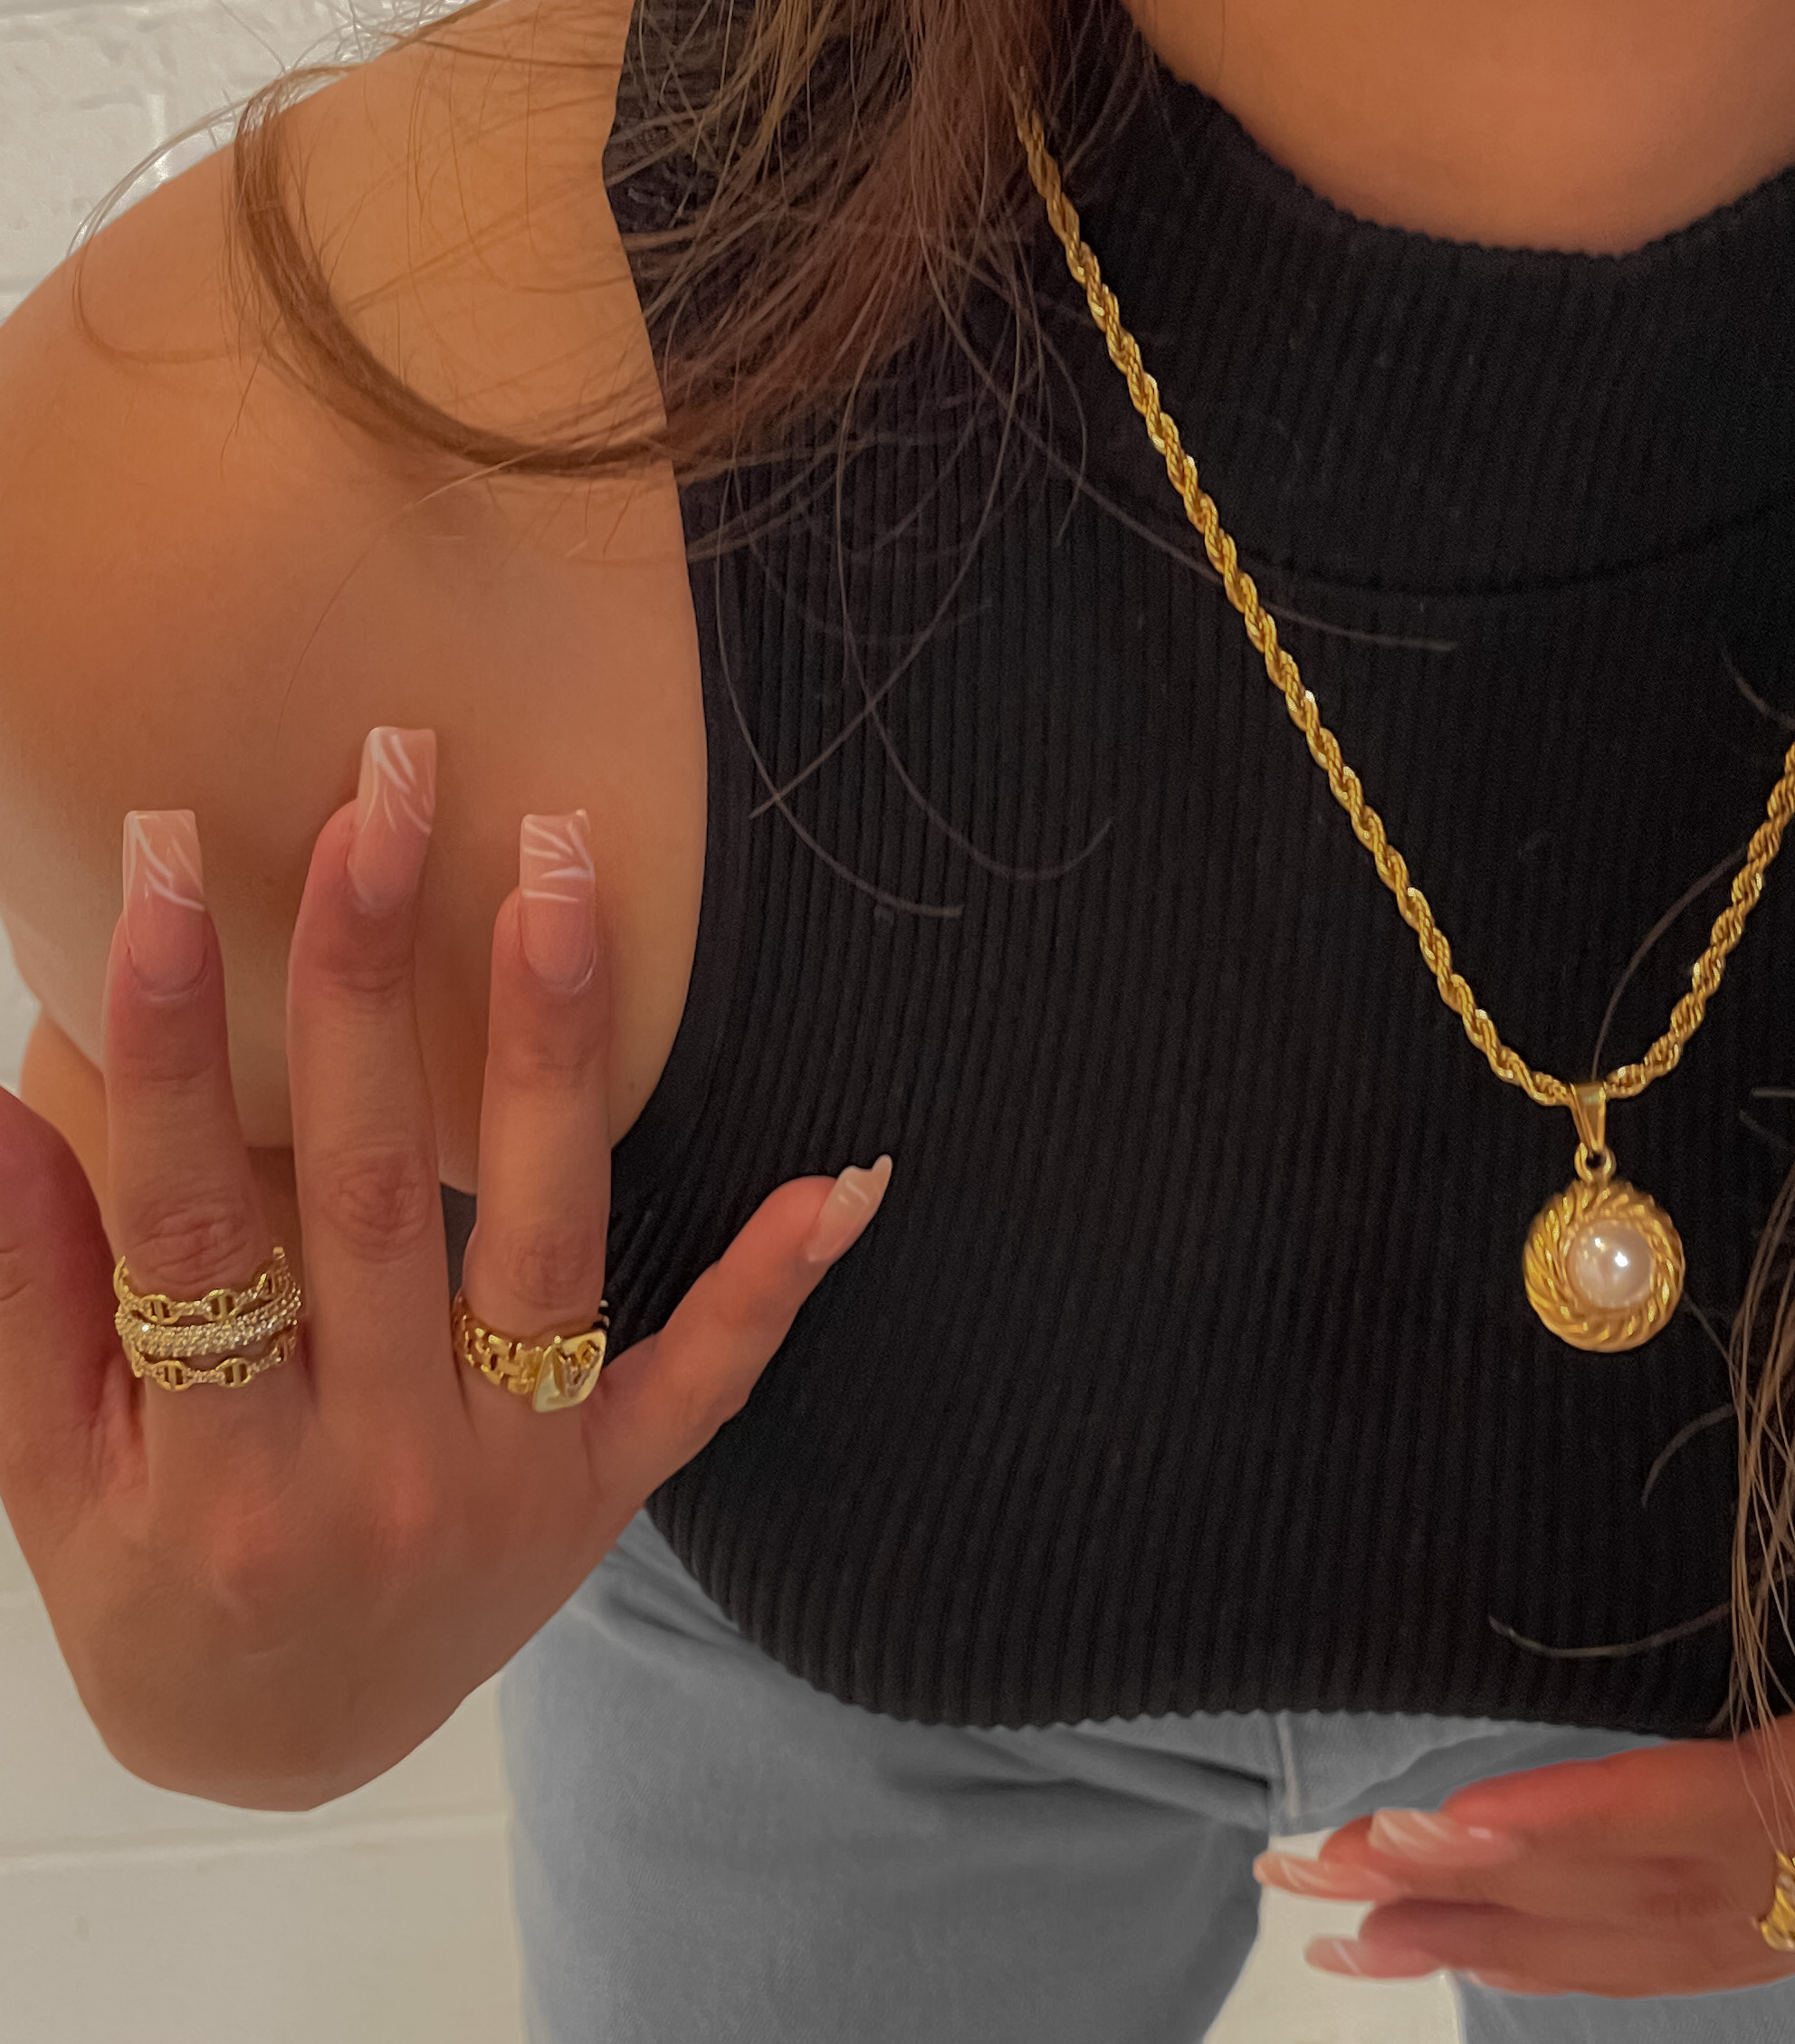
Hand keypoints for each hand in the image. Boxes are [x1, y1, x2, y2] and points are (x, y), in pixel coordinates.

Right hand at [0, 726, 890, 1808]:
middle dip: (372, 975)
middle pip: (379, 1193)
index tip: (160, 863)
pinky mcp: (606, 1489)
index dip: (171, 1036)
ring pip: (545, 1244)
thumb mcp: (52, 1475)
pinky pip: (705, 1383)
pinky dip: (773, 1284)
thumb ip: (27, 1299)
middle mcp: (382, 1469)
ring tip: (558, 879)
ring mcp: (516, 1478)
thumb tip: (9, 1098)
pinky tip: (845, 1178)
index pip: (189, 1214)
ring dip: (553, 1049)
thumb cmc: (156, 1590)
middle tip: (391, 790)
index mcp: (220, 1469)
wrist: (290, 1746)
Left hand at [1256, 1725, 1794, 1996]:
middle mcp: (1744, 1873)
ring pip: (1571, 1938)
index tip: (1439, 1827)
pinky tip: (1433, 1957)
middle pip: (1572, 1883)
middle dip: (1430, 1884)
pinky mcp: (1731, 1947)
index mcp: (1774, 1794)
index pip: (1642, 1810)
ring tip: (1327, 1929)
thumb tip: (1718, 1662)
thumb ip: (1746, 1716)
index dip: (1542, 1825)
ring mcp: (1733, 1923)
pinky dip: (1515, 1964)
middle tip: (1307, 1870)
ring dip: (1442, 1936)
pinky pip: (1611, 1968)